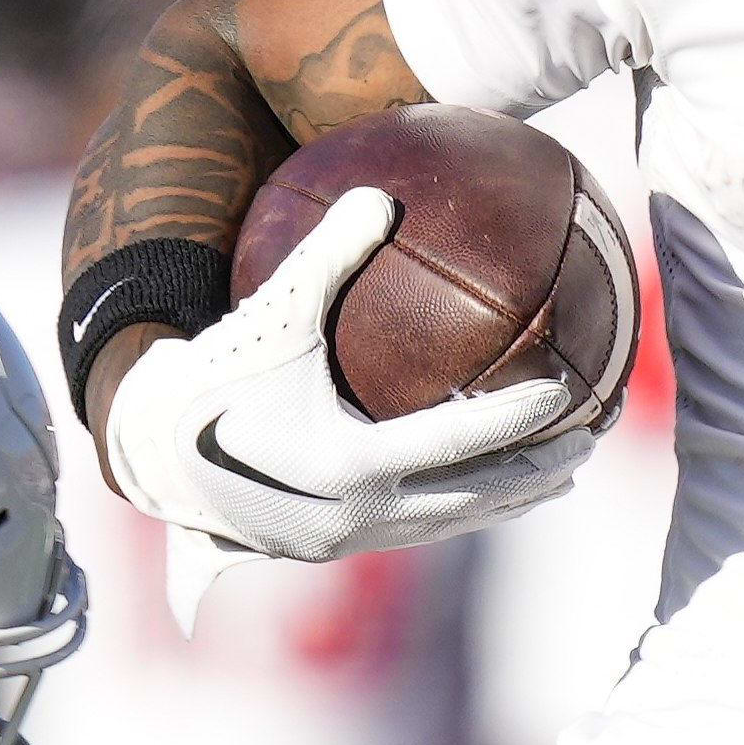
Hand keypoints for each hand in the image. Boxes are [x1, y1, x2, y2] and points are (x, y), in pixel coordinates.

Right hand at [91, 189, 595, 585]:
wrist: (150, 456)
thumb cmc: (214, 377)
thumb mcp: (271, 314)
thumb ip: (328, 256)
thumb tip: (380, 194)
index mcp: (350, 462)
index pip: (460, 439)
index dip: (520, 417)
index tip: (568, 395)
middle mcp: (357, 513)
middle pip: (476, 497)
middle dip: (540, 471)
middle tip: (592, 438)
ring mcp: (348, 540)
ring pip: (453, 525)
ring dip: (511, 502)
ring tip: (561, 477)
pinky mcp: (333, 550)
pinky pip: (418, 531)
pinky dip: (464, 512)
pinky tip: (489, 491)